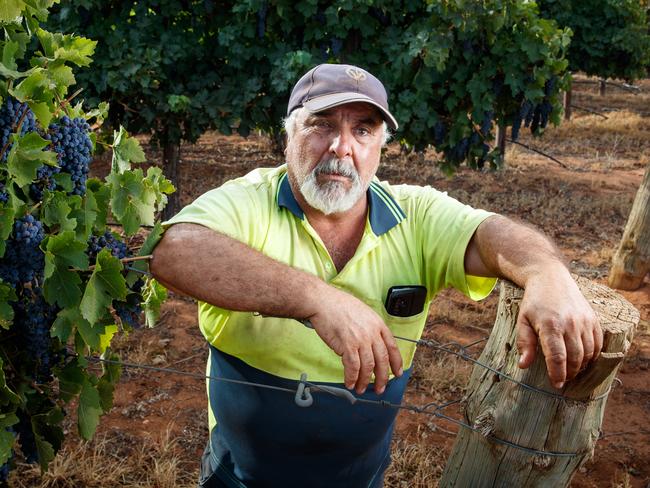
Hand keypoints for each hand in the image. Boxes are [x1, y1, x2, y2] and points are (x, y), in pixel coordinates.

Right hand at [307, 287, 402, 394]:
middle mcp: (372, 333)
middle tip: (380, 388)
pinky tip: (350, 382)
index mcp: (378, 324)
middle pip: (382, 360)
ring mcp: (360, 339)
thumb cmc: (338, 305)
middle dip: (382, 378)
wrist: (323, 302)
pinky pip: (353, 367)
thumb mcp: (363, 312)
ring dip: (365, 381)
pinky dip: (352, 377)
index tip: (397, 372)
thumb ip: (370, 328)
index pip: (392, 347)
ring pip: (368, 366)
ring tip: (361, 388)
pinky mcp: (347, 345)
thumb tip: (371, 343)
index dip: (396, 363)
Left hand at [516, 269, 602, 388]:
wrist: (551, 278)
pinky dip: (592, 356)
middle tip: (563, 380)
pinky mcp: (593, 319)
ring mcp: (584, 321)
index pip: (557, 357)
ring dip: (581, 366)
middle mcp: (570, 324)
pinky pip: (597, 344)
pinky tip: (582, 359)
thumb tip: (523, 365)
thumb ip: (525, 343)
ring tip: (571, 371)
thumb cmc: (534, 302)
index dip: (558, 374)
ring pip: (588, 353)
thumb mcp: (522, 320)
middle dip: (570, 373)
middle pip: (575, 358)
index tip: (557, 384)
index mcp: (550, 325)